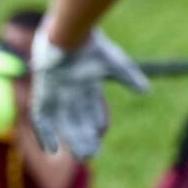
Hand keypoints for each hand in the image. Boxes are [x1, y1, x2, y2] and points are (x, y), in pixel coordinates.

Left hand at [29, 23, 148, 158]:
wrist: (68, 32)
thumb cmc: (91, 45)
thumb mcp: (114, 62)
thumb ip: (128, 76)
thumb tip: (146, 90)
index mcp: (86, 84)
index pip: (91, 111)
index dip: (96, 124)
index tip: (100, 136)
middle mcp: (70, 92)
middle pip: (77, 121)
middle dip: (84, 138)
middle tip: (90, 155)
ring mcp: (55, 94)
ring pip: (63, 124)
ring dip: (71, 140)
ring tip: (80, 155)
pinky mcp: (42, 94)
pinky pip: (40, 120)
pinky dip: (45, 135)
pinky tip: (52, 150)